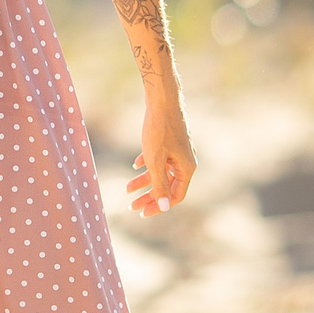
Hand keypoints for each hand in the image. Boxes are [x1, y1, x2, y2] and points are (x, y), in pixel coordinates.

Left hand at [126, 98, 194, 216]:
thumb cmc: (159, 130)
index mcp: (187, 169)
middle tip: (131, 206)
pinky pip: (159, 159)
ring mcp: (178, 152)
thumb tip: (164, 208)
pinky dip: (147, 164)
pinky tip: (134, 165)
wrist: (162, 100)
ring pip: (161, 172)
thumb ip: (160, 184)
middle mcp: (185, 162)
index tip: (142, 212)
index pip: (175, 196)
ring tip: (127, 189)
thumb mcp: (156, 160)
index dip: (159, 206)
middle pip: (167, 186)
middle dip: (149, 196)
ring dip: (144, 181)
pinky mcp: (170, 142)